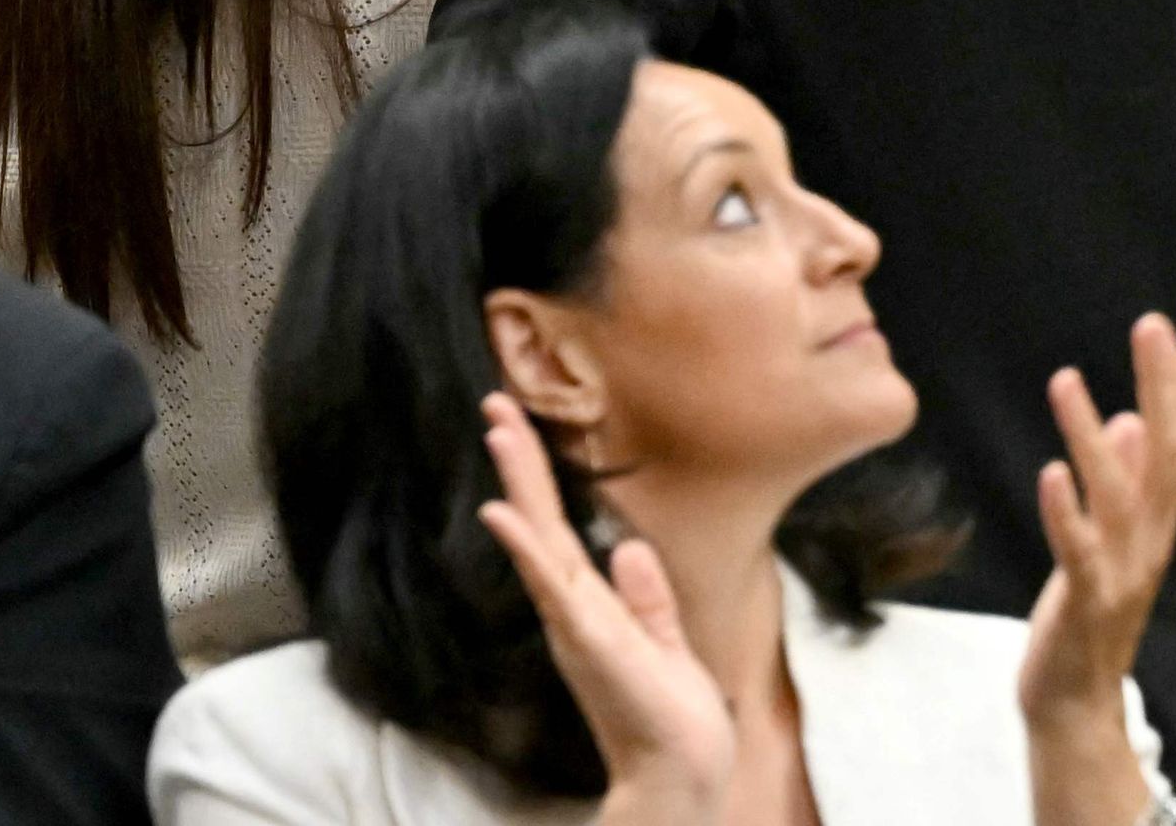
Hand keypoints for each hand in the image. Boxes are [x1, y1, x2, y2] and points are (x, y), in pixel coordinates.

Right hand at [471, 392, 734, 825]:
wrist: (680, 773)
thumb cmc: (671, 719)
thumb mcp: (663, 643)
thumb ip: (645, 597)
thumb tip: (629, 547)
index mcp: (589, 605)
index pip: (556, 529)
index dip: (536, 479)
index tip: (516, 426)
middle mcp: (572, 608)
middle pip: (539, 523)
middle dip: (518, 463)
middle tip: (495, 403)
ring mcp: (576, 623)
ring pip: (540, 541)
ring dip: (519, 485)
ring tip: (499, 430)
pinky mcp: (589, 641)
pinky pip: (552, 586)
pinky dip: (525, 549)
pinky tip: (502, 514)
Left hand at [1015, 313, 1175, 739]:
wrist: (1074, 703)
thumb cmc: (1088, 616)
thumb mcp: (1111, 541)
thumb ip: (1127, 485)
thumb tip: (1133, 422)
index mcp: (1155, 523)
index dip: (1173, 385)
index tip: (1158, 329)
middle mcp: (1148, 542)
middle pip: (1169, 457)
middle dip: (1162, 389)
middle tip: (1149, 327)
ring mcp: (1120, 574)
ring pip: (1119, 498)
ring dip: (1092, 436)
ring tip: (1065, 380)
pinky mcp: (1085, 603)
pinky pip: (1079, 551)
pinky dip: (1066, 511)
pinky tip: (1049, 471)